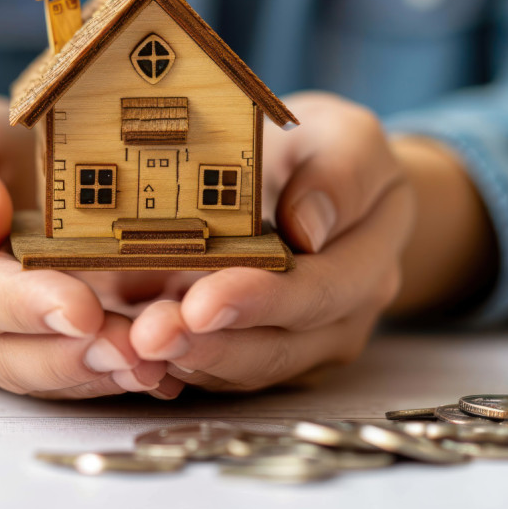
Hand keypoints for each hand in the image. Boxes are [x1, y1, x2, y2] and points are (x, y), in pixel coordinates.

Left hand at [129, 93, 414, 391]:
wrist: (326, 184)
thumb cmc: (327, 154)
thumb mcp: (346, 138)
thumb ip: (338, 175)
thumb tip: (307, 227)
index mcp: (369, 257)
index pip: (319, 290)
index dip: (260, 300)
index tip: (204, 302)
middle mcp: (344, 314)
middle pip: (280, 346)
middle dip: (212, 345)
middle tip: (152, 337)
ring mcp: (308, 342)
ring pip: (248, 369)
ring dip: (191, 361)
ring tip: (138, 346)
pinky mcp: (269, 350)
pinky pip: (227, 370)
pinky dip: (183, 364)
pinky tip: (141, 353)